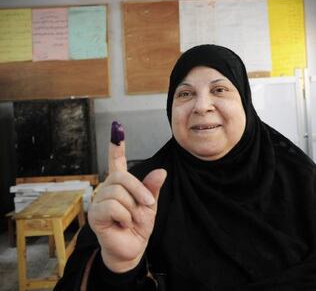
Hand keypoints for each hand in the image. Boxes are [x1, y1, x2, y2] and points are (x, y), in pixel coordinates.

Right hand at [88, 124, 166, 272]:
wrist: (132, 248)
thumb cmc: (139, 226)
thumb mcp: (149, 205)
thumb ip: (152, 188)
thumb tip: (161, 171)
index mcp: (120, 185)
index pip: (116, 162)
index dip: (116, 146)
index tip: (117, 128)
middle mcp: (107, 189)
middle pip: (122, 177)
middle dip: (139, 191)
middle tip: (148, 206)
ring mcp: (98, 201)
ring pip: (118, 193)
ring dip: (133, 209)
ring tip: (132, 220)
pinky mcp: (94, 214)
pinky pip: (113, 206)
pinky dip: (124, 216)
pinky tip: (122, 224)